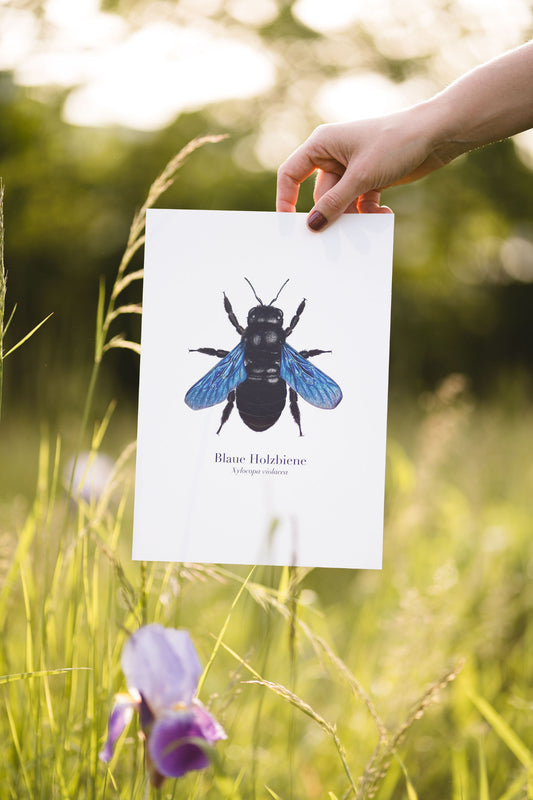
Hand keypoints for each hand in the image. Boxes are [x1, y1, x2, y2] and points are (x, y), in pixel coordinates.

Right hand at [276, 109, 448, 230]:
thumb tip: (312, 226)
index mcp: (322, 144)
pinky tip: (383, 212)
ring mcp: (352, 169)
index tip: (288, 224)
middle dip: (331, 215)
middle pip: (320, 195)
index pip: (291, 173)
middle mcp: (333, 155)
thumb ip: (334, 203)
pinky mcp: (369, 179)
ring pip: (341, 203)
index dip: (286, 198)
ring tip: (368, 223)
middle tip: (337, 238)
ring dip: (353, 217)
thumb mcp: (360, 177)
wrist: (436, 135)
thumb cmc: (395, 143)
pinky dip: (369, 212)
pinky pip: (359, 203)